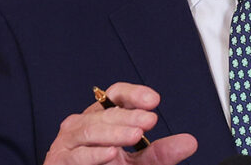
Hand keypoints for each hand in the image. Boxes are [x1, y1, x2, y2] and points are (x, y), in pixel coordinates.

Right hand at [43, 82, 197, 164]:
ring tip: (134, 135)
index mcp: (103, 117)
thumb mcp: (138, 163)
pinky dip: (94, 154)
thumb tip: (189, 142)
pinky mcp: (60, 159)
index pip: (116, 95)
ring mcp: (69, 141)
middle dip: (129, 115)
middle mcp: (84, 122)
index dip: (133, 94)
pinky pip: (78, 154)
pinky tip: (110, 153)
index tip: (154, 100)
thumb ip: (160, 153)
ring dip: (114, 133)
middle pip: (106, 112)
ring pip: (91, 130)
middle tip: (150, 120)